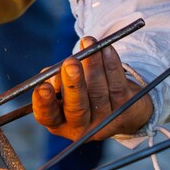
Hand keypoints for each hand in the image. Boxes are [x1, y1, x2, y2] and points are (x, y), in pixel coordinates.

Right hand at [32, 38, 151, 140]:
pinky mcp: (125, 108)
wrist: (122, 110)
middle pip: (77, 108)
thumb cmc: (81, 93)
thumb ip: (55, 81)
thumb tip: (56, 73)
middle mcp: (82, 126)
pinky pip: (118, 84)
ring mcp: (106, 120)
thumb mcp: (62, 91)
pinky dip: (112, 64)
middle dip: (73, 84)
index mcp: (60, 123)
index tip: (44, 87)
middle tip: (71, 64)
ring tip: (89, 43)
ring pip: (99, 92)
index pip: (47, 115)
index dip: (44, 102)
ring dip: (94, 64)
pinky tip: (106, 49)